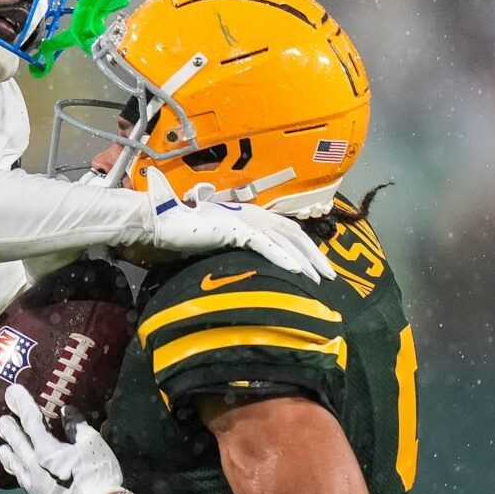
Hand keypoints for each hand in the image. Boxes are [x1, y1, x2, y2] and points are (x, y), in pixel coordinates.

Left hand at [0, 384, 125, 493]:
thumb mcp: (93, 445)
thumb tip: (65, 411)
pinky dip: (18, 472)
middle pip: (17, 444)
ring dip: (9, 454)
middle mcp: (35, 469)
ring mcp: (36, 487)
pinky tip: (21, 473)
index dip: (21, 405)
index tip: (12, 392)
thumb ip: (76, 426)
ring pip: (16, 467)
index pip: (30, 422)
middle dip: (9, 430)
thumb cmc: (99, 476)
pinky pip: (24, 482)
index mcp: (46, 451)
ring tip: (2, 448)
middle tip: (1, 421)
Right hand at [128, 166, 335, 282]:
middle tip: (330, 278)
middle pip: (294, 235)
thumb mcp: (219, 242)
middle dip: (315, 257)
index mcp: (253, 215)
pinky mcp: (235, 228)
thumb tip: (251, 267)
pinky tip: (296, 270)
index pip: (288, 231)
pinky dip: (282, 257)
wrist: (163, 223)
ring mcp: (245, 219)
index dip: (307, 249)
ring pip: (285, 240)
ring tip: (319, 279)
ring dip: (305, 260)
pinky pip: (264, 244)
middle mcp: (254, 214)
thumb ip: (238, 248)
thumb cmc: (186, 233)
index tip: (320, 268)